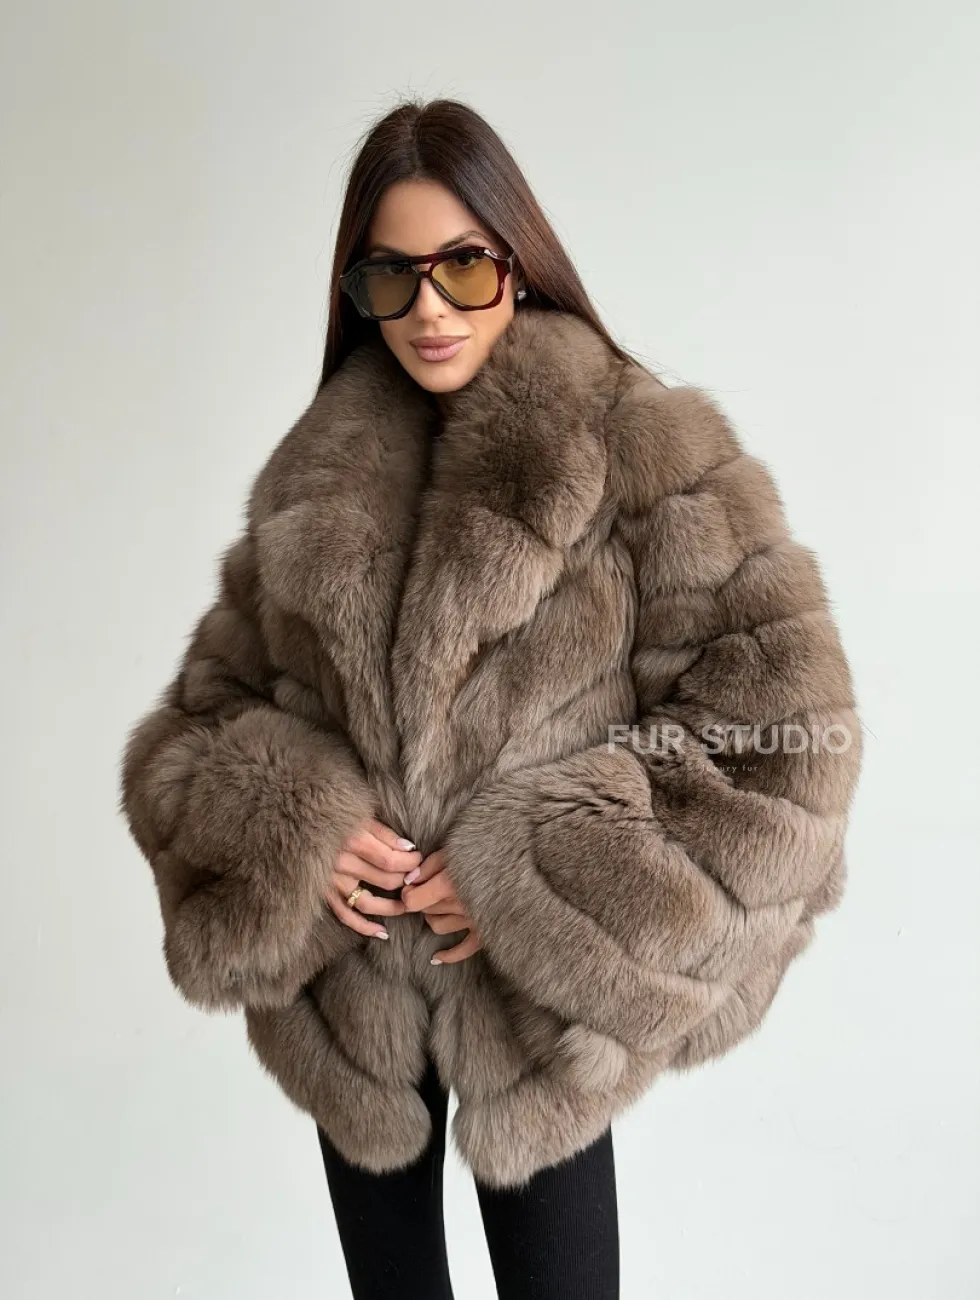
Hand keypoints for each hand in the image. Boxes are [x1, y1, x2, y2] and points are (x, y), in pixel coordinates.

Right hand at [327, 818, 421, 939]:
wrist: (295, 822)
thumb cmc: (331, 814)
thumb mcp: (359, 814)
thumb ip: (383, 832)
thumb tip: (408, 848)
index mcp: (352, 839)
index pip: (390, 860)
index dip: (410, 862)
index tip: (419, 859)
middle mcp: (341, 863)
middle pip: (384, 880)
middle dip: (405, 880)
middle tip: (415, 878)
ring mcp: (331, 880)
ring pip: (367, 902)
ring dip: (391, 907)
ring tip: (408, 906)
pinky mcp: (322, 893)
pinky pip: (345, 915)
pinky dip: (364, 927)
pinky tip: (382, 932)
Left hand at [400, 846, 482, 963]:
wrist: (525, 858)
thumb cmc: (488, 848)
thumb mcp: (455, 848)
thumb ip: (429, 865)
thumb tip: (409, 880)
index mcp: (449, 885)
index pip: (413, 900)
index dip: (407, 893)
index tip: (410, 886)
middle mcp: (459, 905)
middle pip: (426, 910)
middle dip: (422, 900)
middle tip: (426, 889)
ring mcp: (473, 920)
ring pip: (439, 926)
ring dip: (433, 917)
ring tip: (437, 905)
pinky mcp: (486, 930)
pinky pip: (463, 950)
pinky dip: (448, 956)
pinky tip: (436, 958)